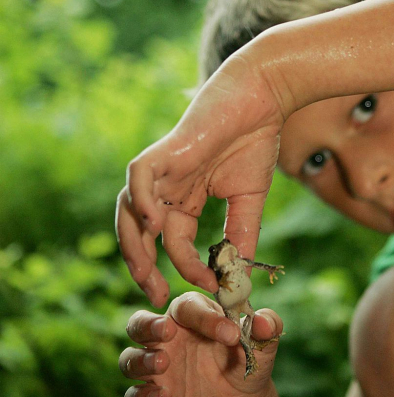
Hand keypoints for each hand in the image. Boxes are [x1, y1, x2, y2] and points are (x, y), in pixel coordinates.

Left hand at [116, 57, 285, 306]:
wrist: (261, 99)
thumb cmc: (254, 142)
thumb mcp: (249, 200)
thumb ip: (241, 234)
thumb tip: (240, 276)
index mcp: (185, 200)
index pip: (176, 243)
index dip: (189, 268)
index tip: (212, 286)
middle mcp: (167, 189)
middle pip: (140, 234)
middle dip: (144, 267)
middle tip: (155, 297)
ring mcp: (162, 171)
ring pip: (129, 210)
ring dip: (133, 244)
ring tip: (144, 274)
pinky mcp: (163, 151)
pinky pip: (139, 178)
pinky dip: (140, 201)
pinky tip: (154, 224)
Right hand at [119, 292, 282, 396]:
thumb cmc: (249, 360)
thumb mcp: (264, 343)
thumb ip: (268, 326)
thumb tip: (265, 322)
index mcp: (192, 315)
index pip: (187, 307)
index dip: (206, 318)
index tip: (231, 333)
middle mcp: (168, 338)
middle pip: (139, 324)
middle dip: (147, 325)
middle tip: (167, 331)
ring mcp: (159, 368)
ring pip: (129, 359)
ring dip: (139, 360)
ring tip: (163, 362)